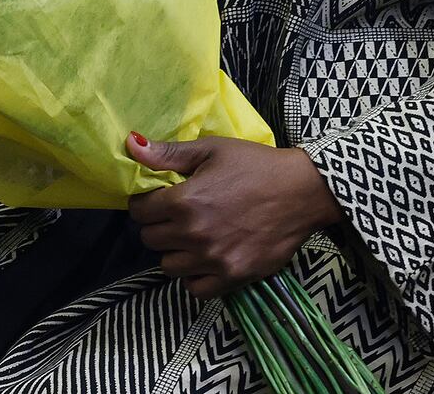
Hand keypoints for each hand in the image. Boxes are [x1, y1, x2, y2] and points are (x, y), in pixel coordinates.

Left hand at [126, 133, 340, 299]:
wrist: (302, 190)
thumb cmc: (255, 165)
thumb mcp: (211, 150)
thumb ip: (168, 153)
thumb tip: (131, 144)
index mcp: (184, 201)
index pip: (140, 212)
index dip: (145, 203)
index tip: (158, 199)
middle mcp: (193, 234)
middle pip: (150, 239)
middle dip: (158, 226)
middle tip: (175, 216)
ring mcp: (212, 259)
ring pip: (168, 266)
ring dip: (174, 252)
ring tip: (190, 237)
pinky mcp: (232, 277)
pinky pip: (195, 289)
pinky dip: (194, 277)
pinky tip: (204, 259)